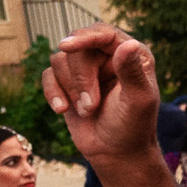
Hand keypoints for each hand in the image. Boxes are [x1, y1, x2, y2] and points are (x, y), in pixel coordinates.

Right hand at [41, 25, 163, 172]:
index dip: (85, 37)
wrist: (116, 153)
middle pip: (77, 47)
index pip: (104, 33)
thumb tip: (130, 43)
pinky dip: (52, 92)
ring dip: (70, 89)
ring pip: (60, 60)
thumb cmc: (134, 127)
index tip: (66, 46)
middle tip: (91, 106)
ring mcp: (87, 68)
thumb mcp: (138, 101)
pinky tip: (62, 110)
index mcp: (132, 55)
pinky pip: (48, 75)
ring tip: (87, 111)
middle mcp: (108, 56)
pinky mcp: (67, 82)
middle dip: (80, 78)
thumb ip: (132, 72)